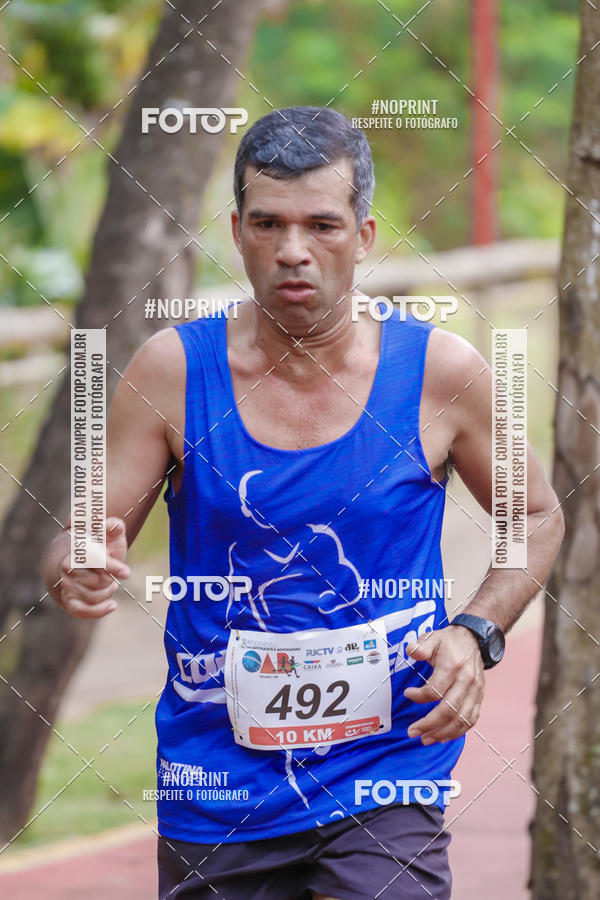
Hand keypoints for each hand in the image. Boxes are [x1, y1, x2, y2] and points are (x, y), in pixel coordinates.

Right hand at [57, 517, 129, 618]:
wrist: (72, 561)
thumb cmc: (96, 546)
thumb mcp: (106, 534)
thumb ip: (113, 527)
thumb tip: (116, 525)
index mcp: (78, 549)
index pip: (96, 560)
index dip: (112, 567)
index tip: (126, 572)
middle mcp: (68, 568)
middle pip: (101, 581)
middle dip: (110, 578)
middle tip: (108, 572)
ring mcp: (66, 585)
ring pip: (96, 596)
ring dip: (107, 591)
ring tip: (108, 583)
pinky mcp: (67, 600)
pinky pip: (82, 611)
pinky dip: (97, 611)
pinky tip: (112, 605)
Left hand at [403, 625, 483, 744]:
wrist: (475, 640)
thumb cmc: (449, 642)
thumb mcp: (433, 637)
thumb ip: (421, 645)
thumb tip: (411, 651)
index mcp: (452, 666)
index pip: (435, 690)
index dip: (419, 697)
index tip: (408, 694)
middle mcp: (466, 681)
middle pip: (448, 710)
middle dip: (429, 725)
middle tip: (413, 731)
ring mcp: (475, 691)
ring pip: (461, 720)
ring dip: (442, 733)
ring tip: (425, 739)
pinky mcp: (479, 698)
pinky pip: (471, 720)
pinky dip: (458, 732)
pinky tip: (443, 737)